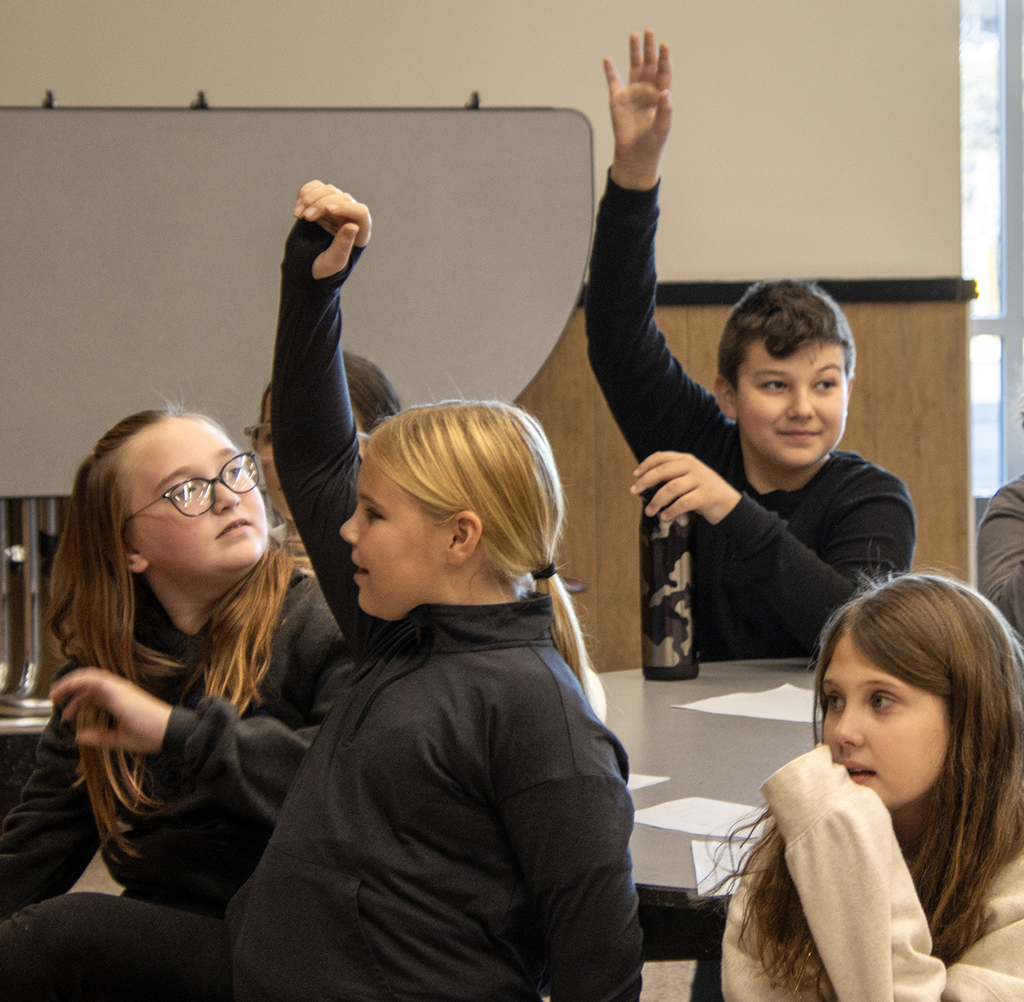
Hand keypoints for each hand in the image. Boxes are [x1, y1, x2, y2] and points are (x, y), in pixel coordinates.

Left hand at [50, 668, 172, 753]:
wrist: (167, 730)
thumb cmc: (148, 735)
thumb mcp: (119, 739)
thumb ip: (100, 737)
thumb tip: (79, 736)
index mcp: (119, 701)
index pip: (93, 696)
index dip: (77, 704)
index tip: (64, 717)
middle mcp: (118, 691)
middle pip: (89, 685)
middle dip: (69, 690)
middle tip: (53, 699)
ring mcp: (119, 688)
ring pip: (90, 678)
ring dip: (70, 683)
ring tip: (55, 693)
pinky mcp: (119, 689)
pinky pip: (95, 679)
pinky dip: (79, 680)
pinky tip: (68, 687)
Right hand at [293, 180, 371, 279]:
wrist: (304, 269)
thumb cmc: (323, 271)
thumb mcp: (333, 263)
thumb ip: (343, 245)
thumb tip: (353, 225)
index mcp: (360, 233)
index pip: (360, 211)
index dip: (346, 206)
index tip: (328, 210)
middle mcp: (350, 218)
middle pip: (342, 198)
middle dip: (321, 204)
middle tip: (305, 218)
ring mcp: (335, 209)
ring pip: (328, 190)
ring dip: (310, 198)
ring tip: (298, 215)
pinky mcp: (319, 204)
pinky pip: (315, 188)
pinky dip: (304, 194)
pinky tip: (297, 210)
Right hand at [604, 30, 671, 189]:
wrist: (635, 155)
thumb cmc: (652, 142)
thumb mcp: (661, 127)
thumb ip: (665, 110)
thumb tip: (666, 92)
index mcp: (660, 94)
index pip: (664, 72)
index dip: (664, 59)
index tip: (664, 45)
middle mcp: (647, 90)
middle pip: (649, 64)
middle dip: (649, 48)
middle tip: (649, 31)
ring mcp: (633, 93)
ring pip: (634, 67)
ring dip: (634, 52)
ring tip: (634, 35)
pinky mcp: (618, 100)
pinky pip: (613, 82)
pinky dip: (610, 70)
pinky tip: (608, 59)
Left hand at [632, 451, 740, 524]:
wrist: (729, 503)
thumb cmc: (703, 491)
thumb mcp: (689, 477)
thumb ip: (672, 476)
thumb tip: (644, 484)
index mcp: (686, 459)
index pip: (662, 457)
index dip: (646, 465)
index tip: (635, 475)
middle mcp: (692, 467)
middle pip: (663, 471)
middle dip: (645, 481)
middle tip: (634, 491)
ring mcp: (700, 480)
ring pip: (670, 489)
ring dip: (656, 501)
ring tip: (649, 511)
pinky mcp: (705, 496)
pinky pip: (682, 503)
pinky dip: (671, 511)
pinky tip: (665, 516)